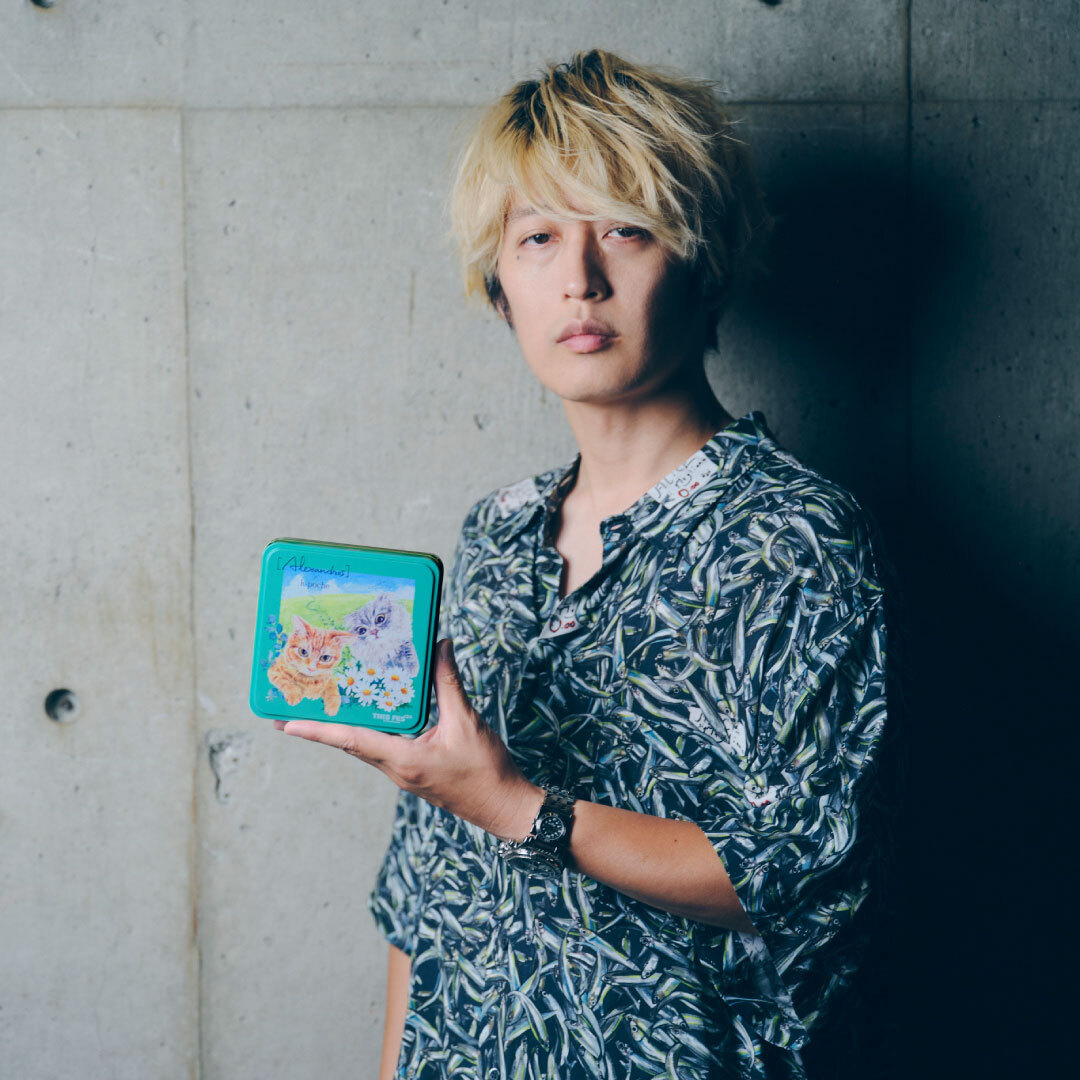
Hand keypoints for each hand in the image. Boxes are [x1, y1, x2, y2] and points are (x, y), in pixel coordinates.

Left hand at [275, 638, 544, 840]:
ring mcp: (402, 773)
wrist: (503, 806)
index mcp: (402, 759)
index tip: (286, 724)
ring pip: (363, 747)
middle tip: (292, 708)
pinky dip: (368, 731)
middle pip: (350, 743)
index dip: (317, 730)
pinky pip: (381, 749)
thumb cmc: (485, 769)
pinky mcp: (412, 772)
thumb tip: (440, 646)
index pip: (351, 740)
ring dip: (342, 729)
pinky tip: (370, 716)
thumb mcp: (467, 722)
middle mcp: (395, 768)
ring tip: (321, 708)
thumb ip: (449, 683)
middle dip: (320, 727)